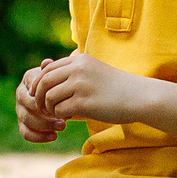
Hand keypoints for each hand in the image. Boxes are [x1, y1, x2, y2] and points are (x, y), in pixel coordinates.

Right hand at [15, 59, 64, 142]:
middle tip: (64, 120)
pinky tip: (54, 136)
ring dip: (44, 126)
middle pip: (26, 107)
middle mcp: (21, 94)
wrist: (63, 92)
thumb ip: (54, 70)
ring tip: (63, 126)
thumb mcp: (60, 75)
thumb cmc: (62, 82)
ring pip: (25, 120)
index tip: (62, 103)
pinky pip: (25, 133)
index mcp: (28, 80)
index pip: (32, 91)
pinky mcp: (23, 124)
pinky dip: (38, 137)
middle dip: (45, 114)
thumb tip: (46, 63)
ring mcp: (20, 110)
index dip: (45, 99)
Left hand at [32, 51, 151, 128]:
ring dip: (50, 108)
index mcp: (79, 60)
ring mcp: (80, 86)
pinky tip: (69, 117)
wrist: (138, 97)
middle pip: (44, 82)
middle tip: (44, 107)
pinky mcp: (84, 103)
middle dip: (39, 96)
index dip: (38, 83)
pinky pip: (60, 110)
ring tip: (59, 113)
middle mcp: (78, 70)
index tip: (38, 94)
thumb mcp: (93, 70)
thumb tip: (43, 69)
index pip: (48, 69)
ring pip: (49, 97)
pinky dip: (61, 116)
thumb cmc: (116, 86)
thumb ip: (71, 70)